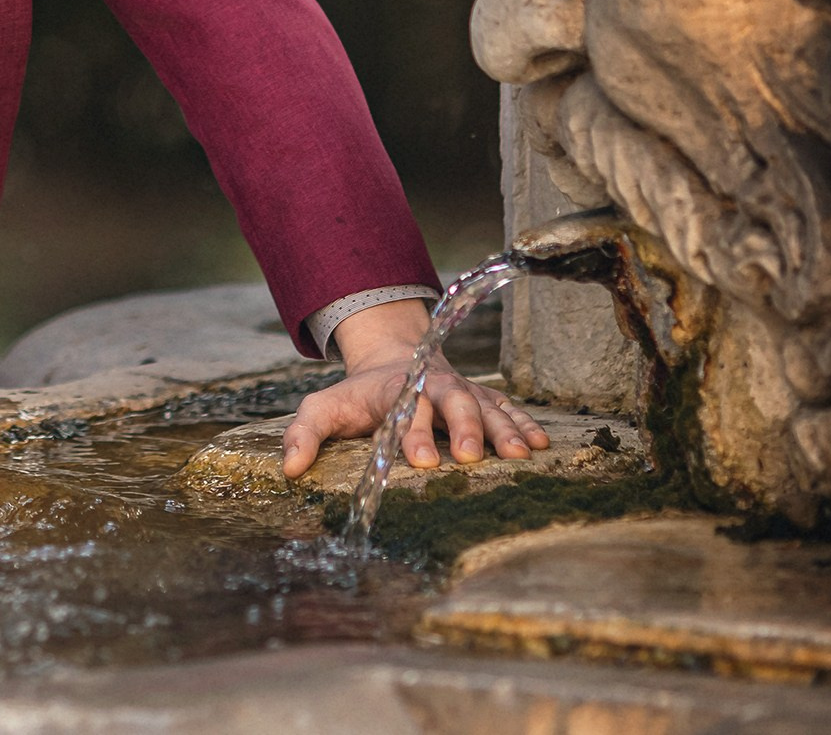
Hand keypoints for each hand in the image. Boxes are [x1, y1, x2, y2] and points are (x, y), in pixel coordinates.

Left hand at [279, 298, 548, 480]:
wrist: (396, 360)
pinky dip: (525, 424)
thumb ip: (303, 434)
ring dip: (503, 429)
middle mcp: (436, 389)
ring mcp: (465, 393)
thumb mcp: (324, 408)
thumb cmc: (358, 396)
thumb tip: (289, 470)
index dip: (412, 434)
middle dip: (463, 428)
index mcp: (398, 391)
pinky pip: (509, 409)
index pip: (406, 410)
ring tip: (521, 454)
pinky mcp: (485, 400)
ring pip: (488, 407)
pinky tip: (541, 444)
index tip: (419, 461)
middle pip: (453, 404)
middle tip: (469, 457)